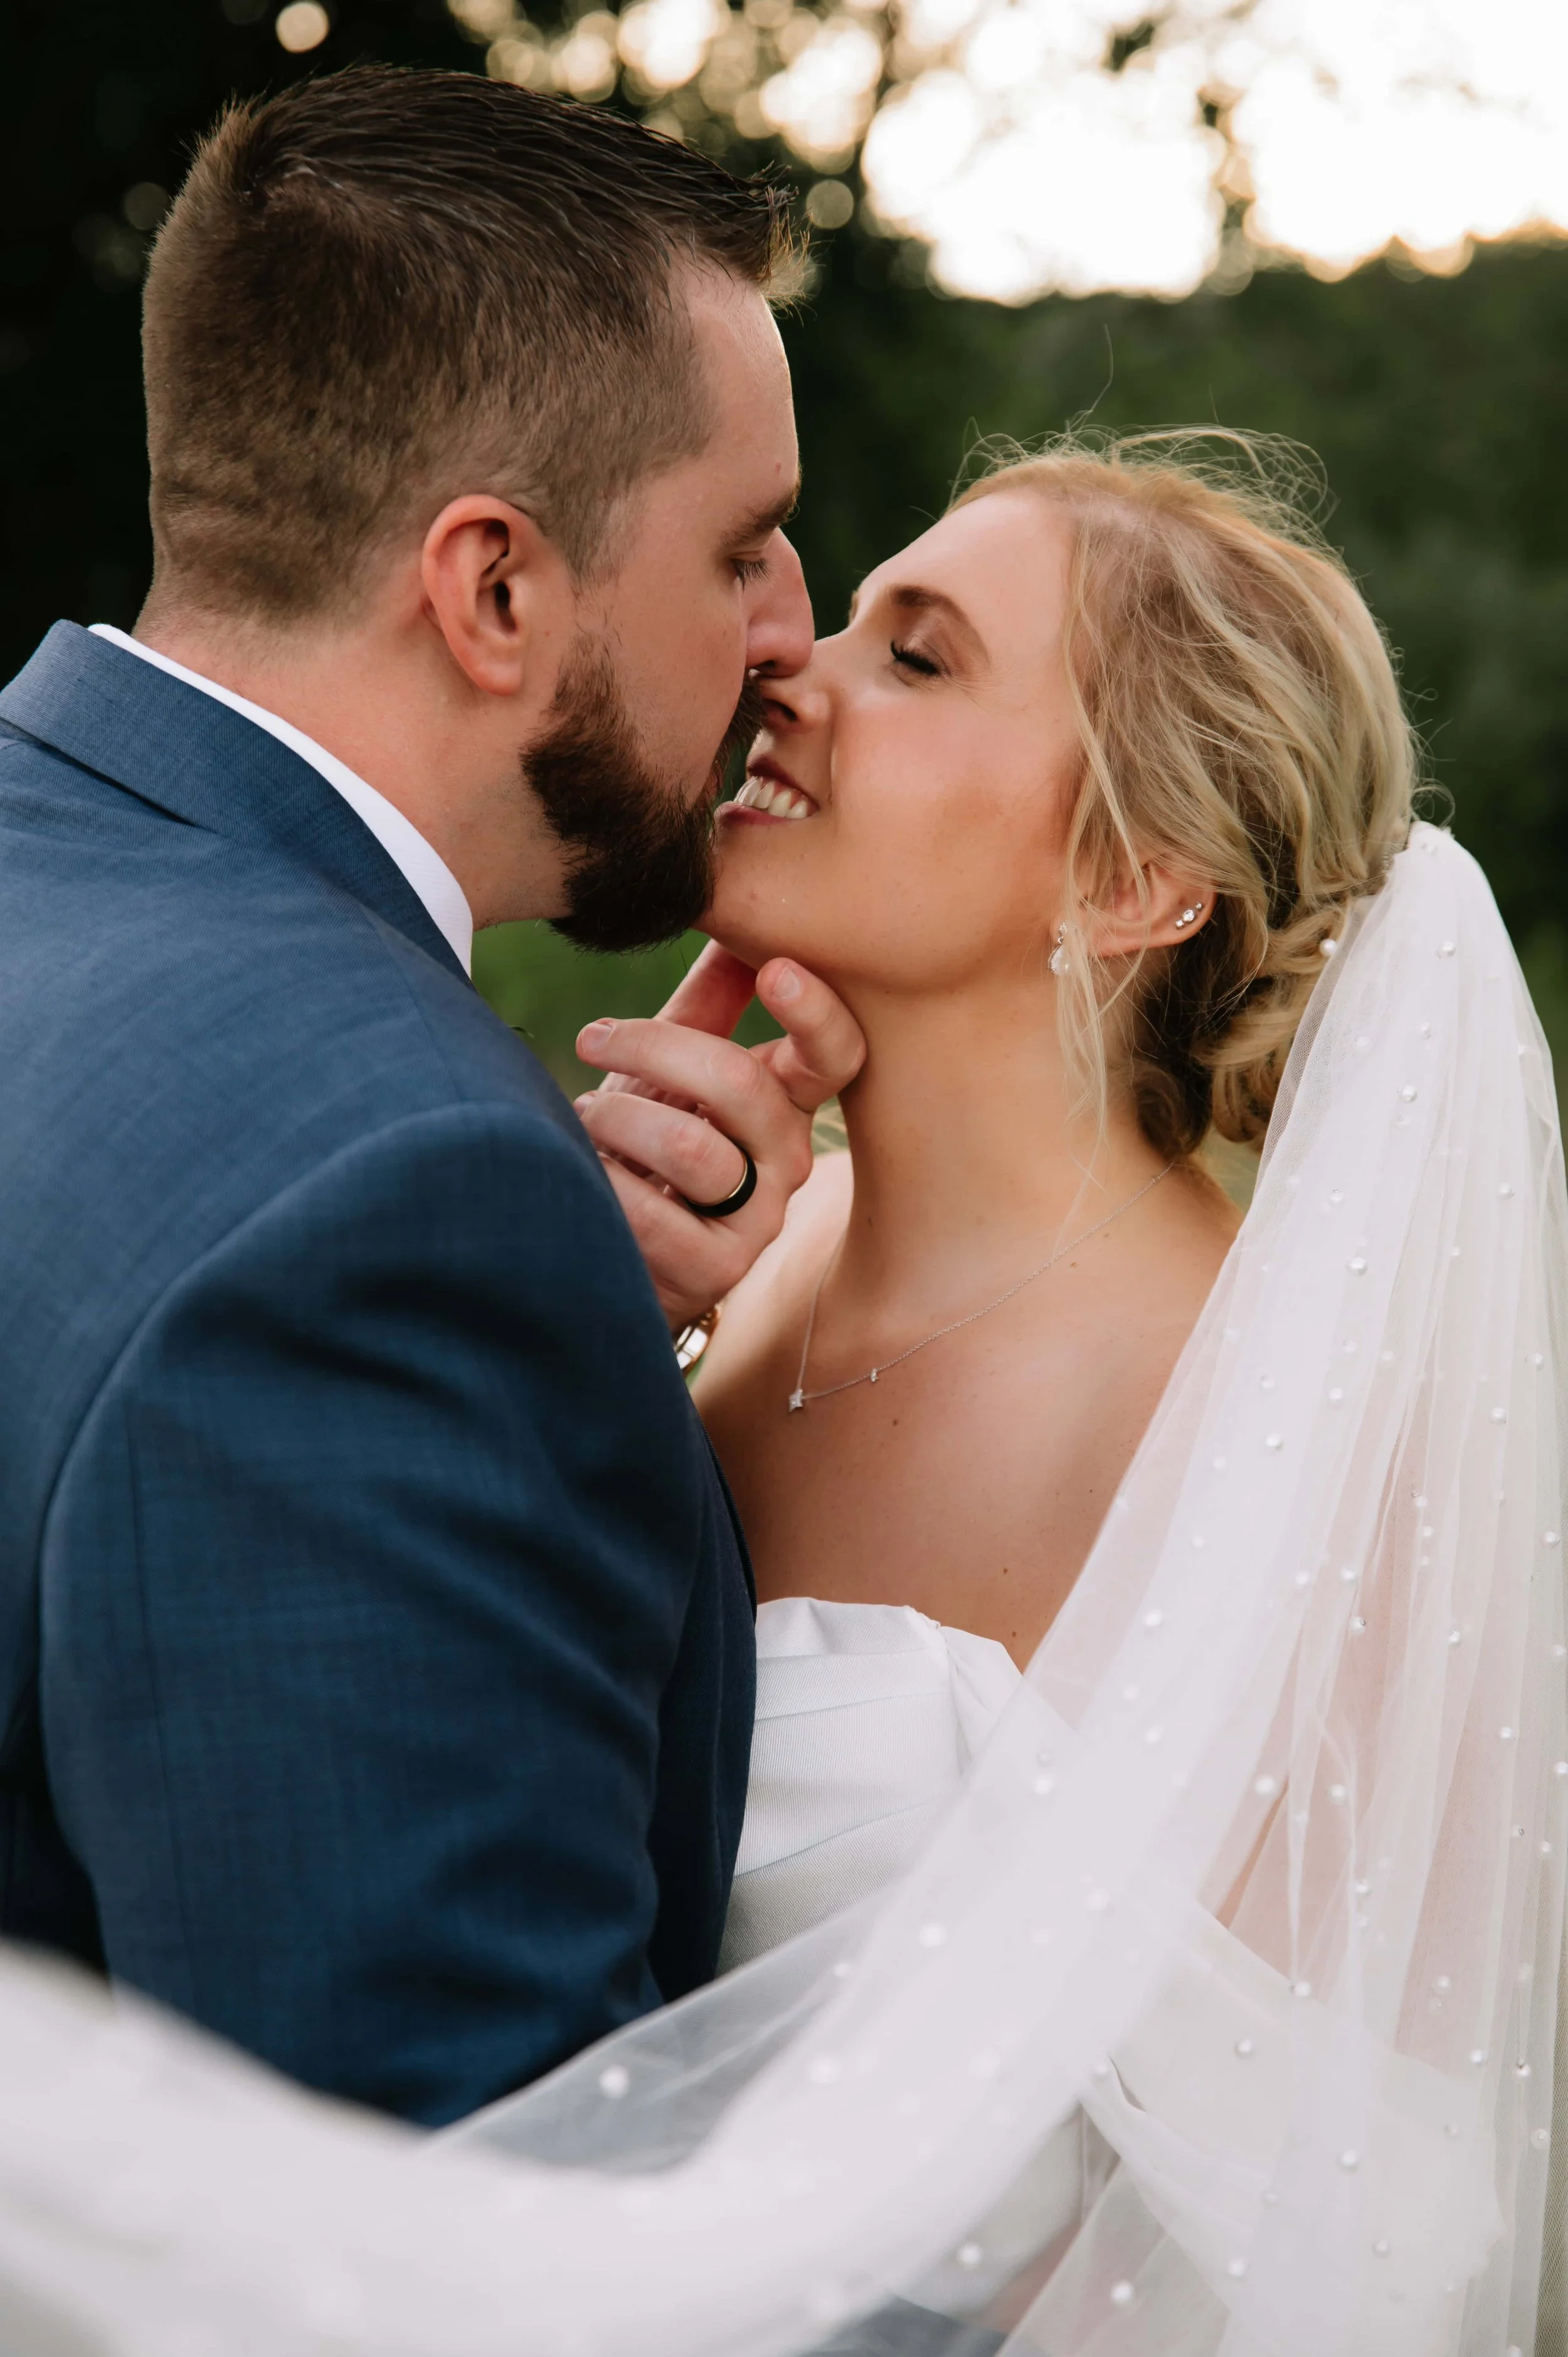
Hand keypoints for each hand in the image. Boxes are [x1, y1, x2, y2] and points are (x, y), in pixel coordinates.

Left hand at [574, 942, 863, 1331]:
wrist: (611, 1251)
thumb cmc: (642, 1145)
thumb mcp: (671, 1069)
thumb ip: (706, 1002)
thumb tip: (731, 913)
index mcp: (785, 1102)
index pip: (835, 1055)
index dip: (816, 1012)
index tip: (773, 968)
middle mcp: (787, 1161)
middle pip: (744, 1085)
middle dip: (654, 1047)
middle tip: (594, 1036)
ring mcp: (759, 1221)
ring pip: (696, 1149)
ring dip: (621, 1118)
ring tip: (587, 1116)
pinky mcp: (715, 1271)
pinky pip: (657, 1214)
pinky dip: (607, 1182)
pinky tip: (587, 1173)